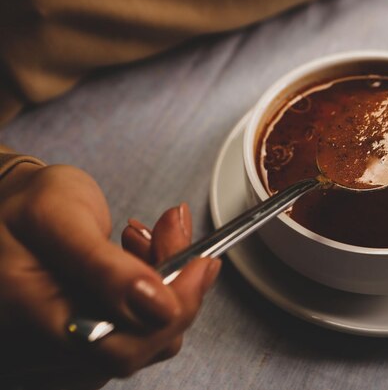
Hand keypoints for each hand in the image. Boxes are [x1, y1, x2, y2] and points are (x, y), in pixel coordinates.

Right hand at [0, 163, 220, 388]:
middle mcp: (50, 352)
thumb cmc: (22, 207)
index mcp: (31, 322)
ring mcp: (71, 351)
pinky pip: (142, 326)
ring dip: (168, 280)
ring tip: (152, 235)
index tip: (197, 264)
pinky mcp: (90, 340)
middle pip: (144, 344)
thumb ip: (103, 265)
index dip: (169, 313)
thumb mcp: (57, 216)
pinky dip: (157, 287)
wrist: (9, 208)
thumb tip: (157, 305)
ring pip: (151, 334)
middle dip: (175, 284)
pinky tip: (142, 254)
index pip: (119, 348)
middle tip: (174, 232)